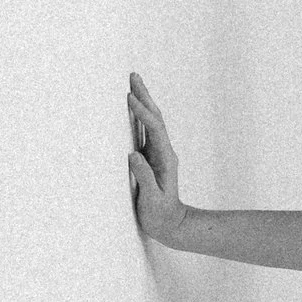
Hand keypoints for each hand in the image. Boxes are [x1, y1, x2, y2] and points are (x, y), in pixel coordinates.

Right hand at [126, 73, 184, 241]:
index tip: (130, 98)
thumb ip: (144, 177)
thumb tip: (132, 155)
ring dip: (143, 102)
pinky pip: (145, 131)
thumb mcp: (152, 199)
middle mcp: (163, 152)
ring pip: (151, 122)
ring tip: (132, 84)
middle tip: (133, 76)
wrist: (171, 225)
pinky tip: (132, 108)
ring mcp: (158, 153)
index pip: (154, 129)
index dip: (142, 113)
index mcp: (165, 159)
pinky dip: (139, 116)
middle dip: (144, 97)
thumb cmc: (160, 215)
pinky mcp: (152, 157)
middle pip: (155, 118)